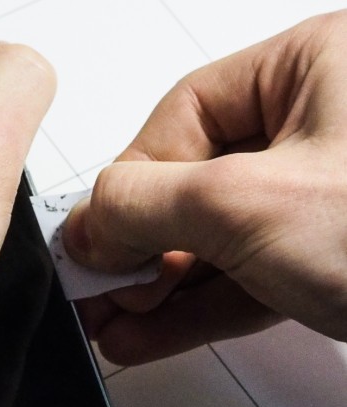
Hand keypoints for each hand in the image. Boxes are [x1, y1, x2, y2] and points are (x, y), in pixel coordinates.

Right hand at [63, 11, 346, 364]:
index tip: (92, 238)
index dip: (128, 181)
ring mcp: (336, 199)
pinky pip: (253, 275)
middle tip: (97, 291)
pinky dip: (200, 309)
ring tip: (112, 326)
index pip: (185, 117)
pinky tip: (152, 336)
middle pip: (198, 182)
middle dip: (141, 248)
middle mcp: (328, 125)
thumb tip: (88, 219)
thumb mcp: (248, 205)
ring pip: (223, 238)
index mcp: (318, 67)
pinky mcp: (341, 258)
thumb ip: (144, 203)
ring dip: (162, 289)